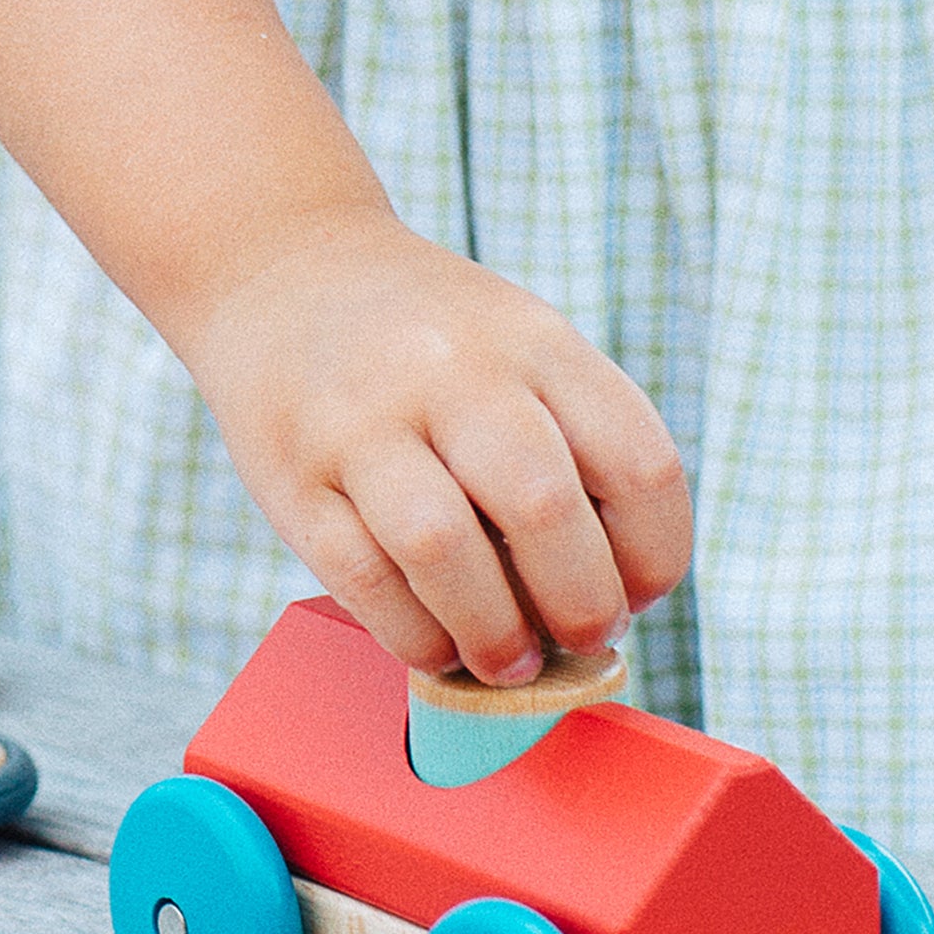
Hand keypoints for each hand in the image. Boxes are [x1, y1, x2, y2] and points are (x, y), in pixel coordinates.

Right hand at [177, 210, 693, 684]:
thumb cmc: (426, 341)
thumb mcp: (518, 343)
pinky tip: (437, 646)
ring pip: (444, 549)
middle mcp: (451, 371)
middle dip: (579, 605)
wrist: (279, 271)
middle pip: (544, 509)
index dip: (654, 554)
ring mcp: (362, 422)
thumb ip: (573, 439)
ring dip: (492, 632)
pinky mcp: (292, 479)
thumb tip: (615, 592)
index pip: (637, 463)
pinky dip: (414, 634)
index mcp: (534, 341)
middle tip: (579, 640)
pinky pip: (364, 579)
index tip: (637, 593)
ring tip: (506, 662)